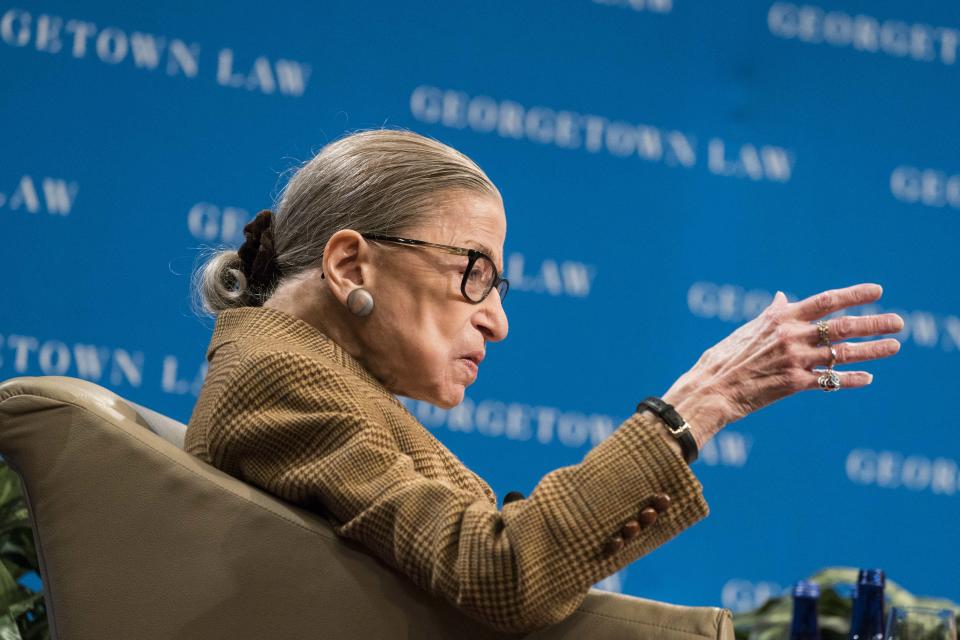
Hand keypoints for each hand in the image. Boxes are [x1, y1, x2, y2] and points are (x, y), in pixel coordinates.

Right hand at [662, 283, 903, 446]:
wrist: (711, 388)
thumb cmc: (725, 357)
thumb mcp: (748, 329)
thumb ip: (771, 314)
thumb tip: (780, 297)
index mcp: (780, 318)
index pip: (826, 301)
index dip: (854, 295)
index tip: (878, 291)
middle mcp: (791, 335)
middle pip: (843, 326)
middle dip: (874, 323)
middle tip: (900, 322)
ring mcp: (795, 360)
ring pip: (843, 353)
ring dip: (872, 350)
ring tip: (894, 346)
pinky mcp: (794, 384)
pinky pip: (830, 381)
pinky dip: (850, 379)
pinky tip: (868, 378)